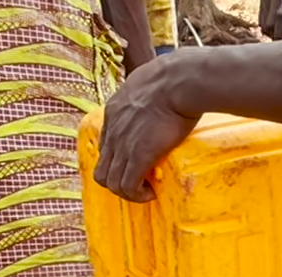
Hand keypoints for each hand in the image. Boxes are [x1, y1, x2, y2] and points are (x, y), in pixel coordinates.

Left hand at [92, 61, 197, 201]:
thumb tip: (164, 88)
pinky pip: (127, 186)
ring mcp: (123, 145)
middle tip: (140, 183)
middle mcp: (113, 130)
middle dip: (119, 181)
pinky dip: (137, 195)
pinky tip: (151, 193)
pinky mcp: (138, 156)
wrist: (179, 81)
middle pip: (102, 169)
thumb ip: (149, 89)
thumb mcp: (149, 80)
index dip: (119, 160)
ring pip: (111, 182)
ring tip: (145, 191)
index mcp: (114, 111)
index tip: (137, 163)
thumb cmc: (174, 77)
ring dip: (127, 192)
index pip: (105, 145)